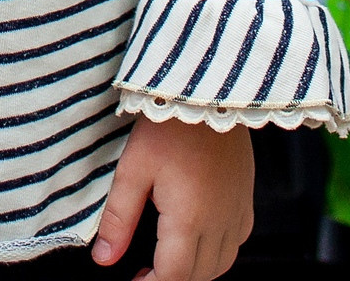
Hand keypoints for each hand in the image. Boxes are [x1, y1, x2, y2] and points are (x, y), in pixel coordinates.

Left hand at [93, 113, 253, 280]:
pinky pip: (238, 239)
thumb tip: (104, 258)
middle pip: (198, 275)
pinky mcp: (245, 194)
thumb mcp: (133, 168)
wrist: (207, 88)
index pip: (173, 276)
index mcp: (190, 218)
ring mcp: (237, 208)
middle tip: (144, 272)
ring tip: (169, 258)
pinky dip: (219, 251)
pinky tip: (199, 236)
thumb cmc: (169, 124)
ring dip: (196, 271)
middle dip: (171, 280)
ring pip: (222, 263)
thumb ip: (118, 218)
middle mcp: (219, 220)